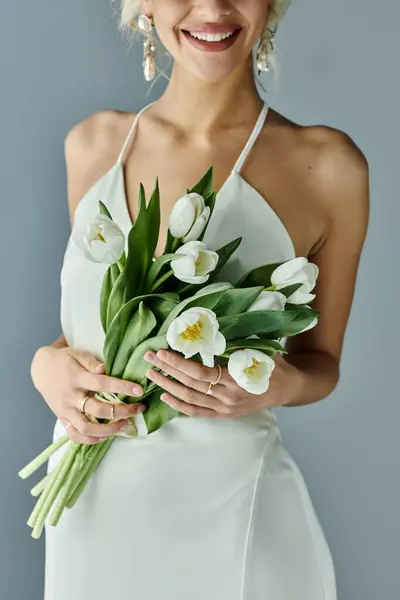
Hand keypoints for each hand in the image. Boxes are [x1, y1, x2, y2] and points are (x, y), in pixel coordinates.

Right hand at [31, 345, 146, 444]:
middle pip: (98, 410)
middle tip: (138, 409)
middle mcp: (70, 397)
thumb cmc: (65, 360)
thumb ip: (92, 362)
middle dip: (122, 412)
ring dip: (109, 430)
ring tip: (125, 425)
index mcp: (76, 378)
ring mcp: (65, 410)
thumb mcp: (78, 354)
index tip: (139, 390)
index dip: (122, 387)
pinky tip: (106, 436)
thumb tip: (106, 369)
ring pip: (87, 428)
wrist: (41, 369)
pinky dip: (90, 440)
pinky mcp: (62, 418)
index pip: (101, 384)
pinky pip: (75, 435)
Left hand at [144, 350, 297, 417]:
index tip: (162, 352)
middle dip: (167, 371)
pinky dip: (179, 405)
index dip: (179, 363)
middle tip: (149, 357)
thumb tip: (206, 332)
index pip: (200, 373)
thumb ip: (234, 344)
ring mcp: (225, 409)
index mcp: (236, 380)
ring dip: (168, 387)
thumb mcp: (259, 350)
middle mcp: (228, 398)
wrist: (288, 388)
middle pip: (190, 385)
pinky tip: (164, 396)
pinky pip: (197, 412)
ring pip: (190, 399)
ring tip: (151, 374)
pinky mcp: (223, 415)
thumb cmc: (273, 365)